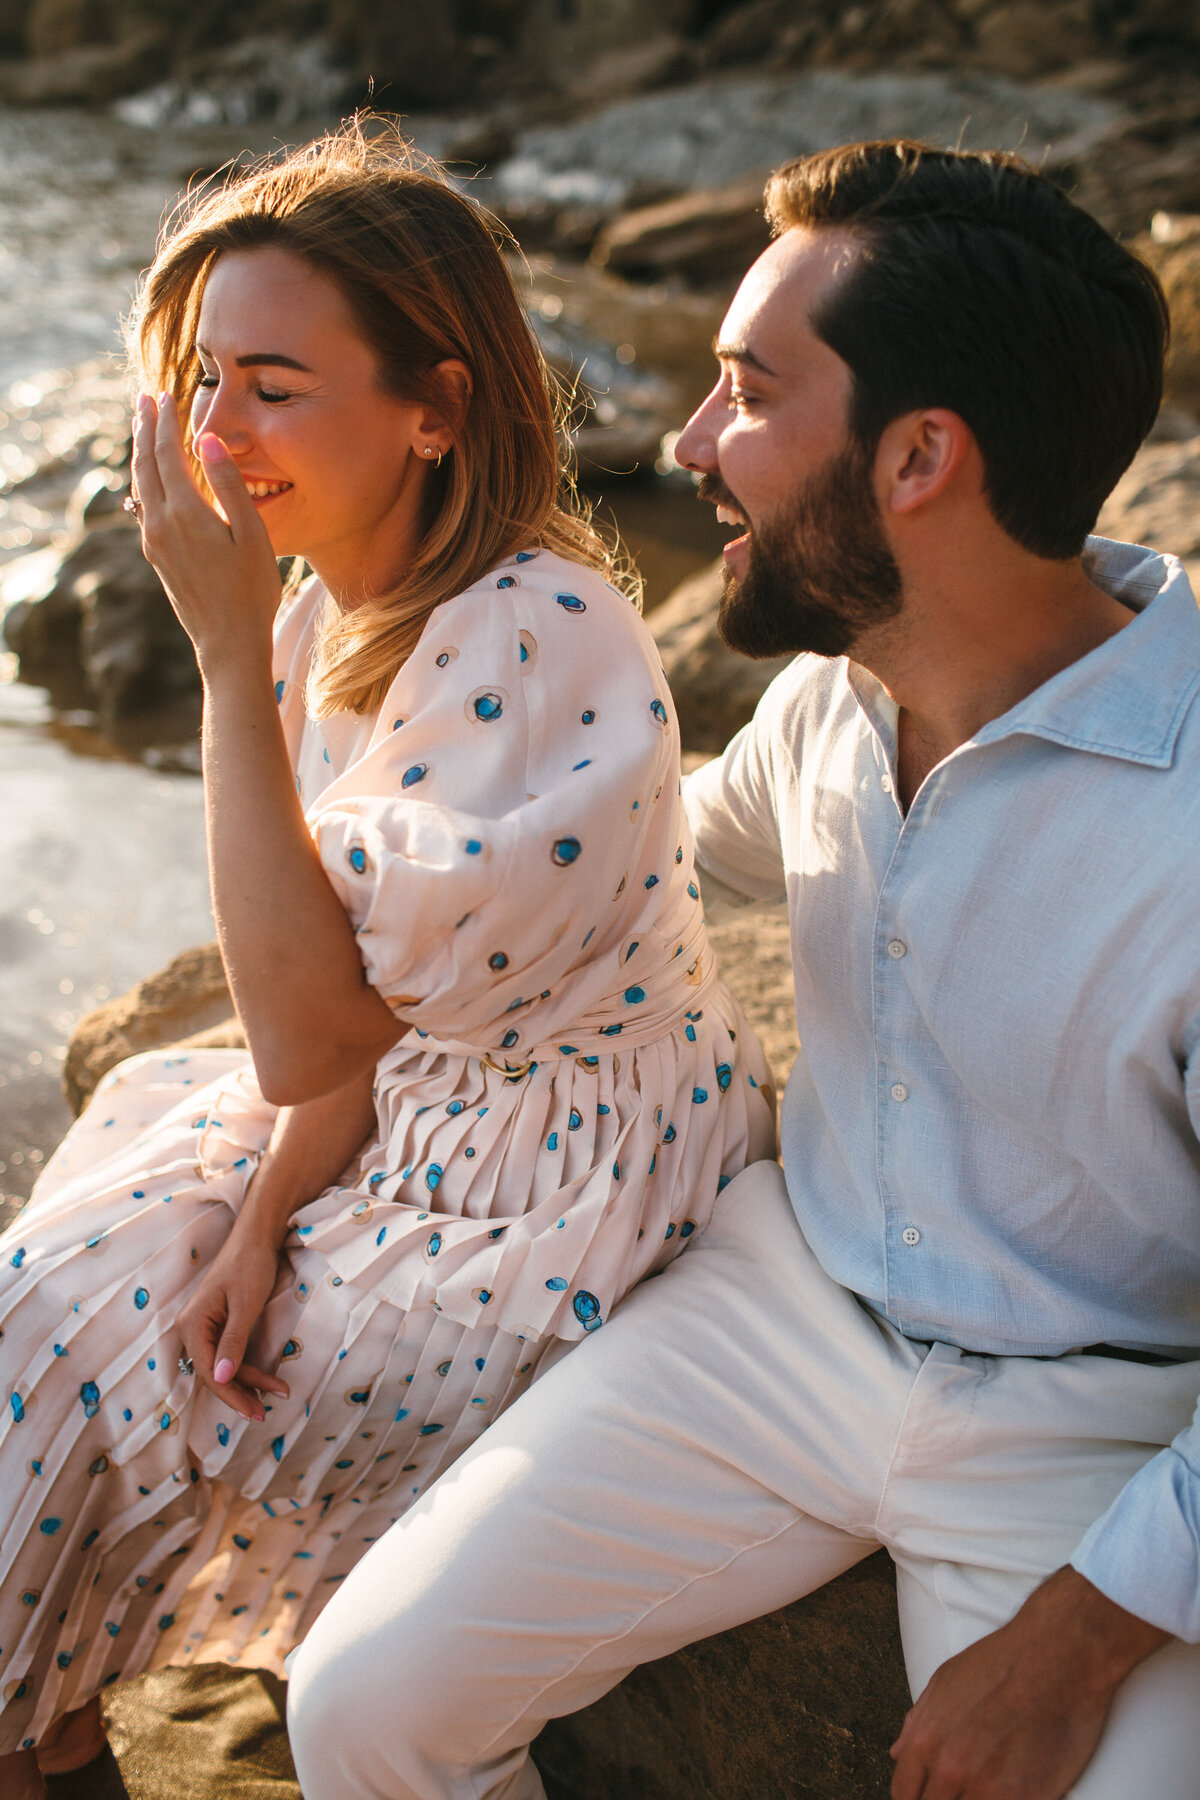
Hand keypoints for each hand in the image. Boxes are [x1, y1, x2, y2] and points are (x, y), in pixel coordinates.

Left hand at [130, 392, 281, 670]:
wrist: (227, 643)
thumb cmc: (251, 591)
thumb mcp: (252, 534)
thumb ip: (229, 484)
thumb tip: (207, 440)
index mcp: (184, 512)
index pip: (167, 453)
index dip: (165, 421)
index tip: (165, 395)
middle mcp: (160, 523)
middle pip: (145, 464)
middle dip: (144, 429)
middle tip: (144, 400)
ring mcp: (154, 541)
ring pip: (139, 485)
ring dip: (140, 453)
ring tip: (142, 429)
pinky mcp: (156, 556)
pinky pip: (143, 506)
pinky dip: (144, 480)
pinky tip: (149, 478)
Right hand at [178, 1222, 289, 1421]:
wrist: (257, 1235)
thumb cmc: (250, 1265)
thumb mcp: (245, 1305)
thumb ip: (233, 1342)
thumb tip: (222, 1379)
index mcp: (192, 1324)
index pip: (210, 1372)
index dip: (232, 1395)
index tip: (254, 1411)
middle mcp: (193, 1328)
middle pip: (216, 1372)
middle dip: (242, 1391)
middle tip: (265, 1412)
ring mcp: (205, 1326)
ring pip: (225, 1364)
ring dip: (249, 1379)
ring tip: (278, 1392)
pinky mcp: (219, 1324)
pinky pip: (230, 1352)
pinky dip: (248, 1365)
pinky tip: (266, 1378)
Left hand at [890, 1567, 1168, 1798]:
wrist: (1060, 1656)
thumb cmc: (1003, 1662)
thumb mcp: (946, 1680)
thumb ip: (919, 1722)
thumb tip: (898, 1753)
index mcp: (927, 1741)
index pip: (905, 1793)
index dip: (915, 1797)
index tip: (928, 1795)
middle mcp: (952, 1770)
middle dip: (945, 1799)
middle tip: (963, 1787)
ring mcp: (991, 1790)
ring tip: (990, 1780)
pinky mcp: (1029, 1799)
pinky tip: (1012, 1788)